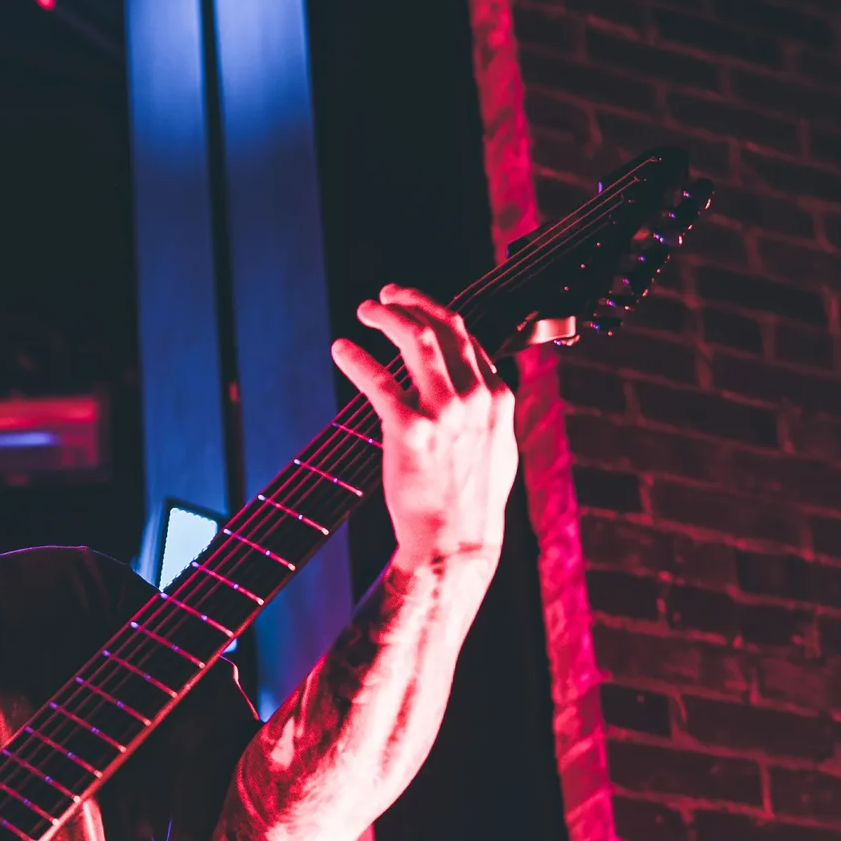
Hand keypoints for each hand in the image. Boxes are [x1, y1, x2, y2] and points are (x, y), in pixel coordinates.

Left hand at [331, 284, 518, 574]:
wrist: (454, 544)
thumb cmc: (471, 501)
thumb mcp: (499, 449)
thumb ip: (491, 412)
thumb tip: (485, 384)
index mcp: (498, 397)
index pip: (468, 336)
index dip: (437, 312)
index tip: (415, 307)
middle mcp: (476, 397)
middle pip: (444, 326)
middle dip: (411, 301)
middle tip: (386, 295)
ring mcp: (445, 412)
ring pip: (416, 338)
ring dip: (386, 316)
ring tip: (365, 310)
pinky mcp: (410, 430)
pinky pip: (377, 379)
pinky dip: (355, 358)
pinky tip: (341, 350)